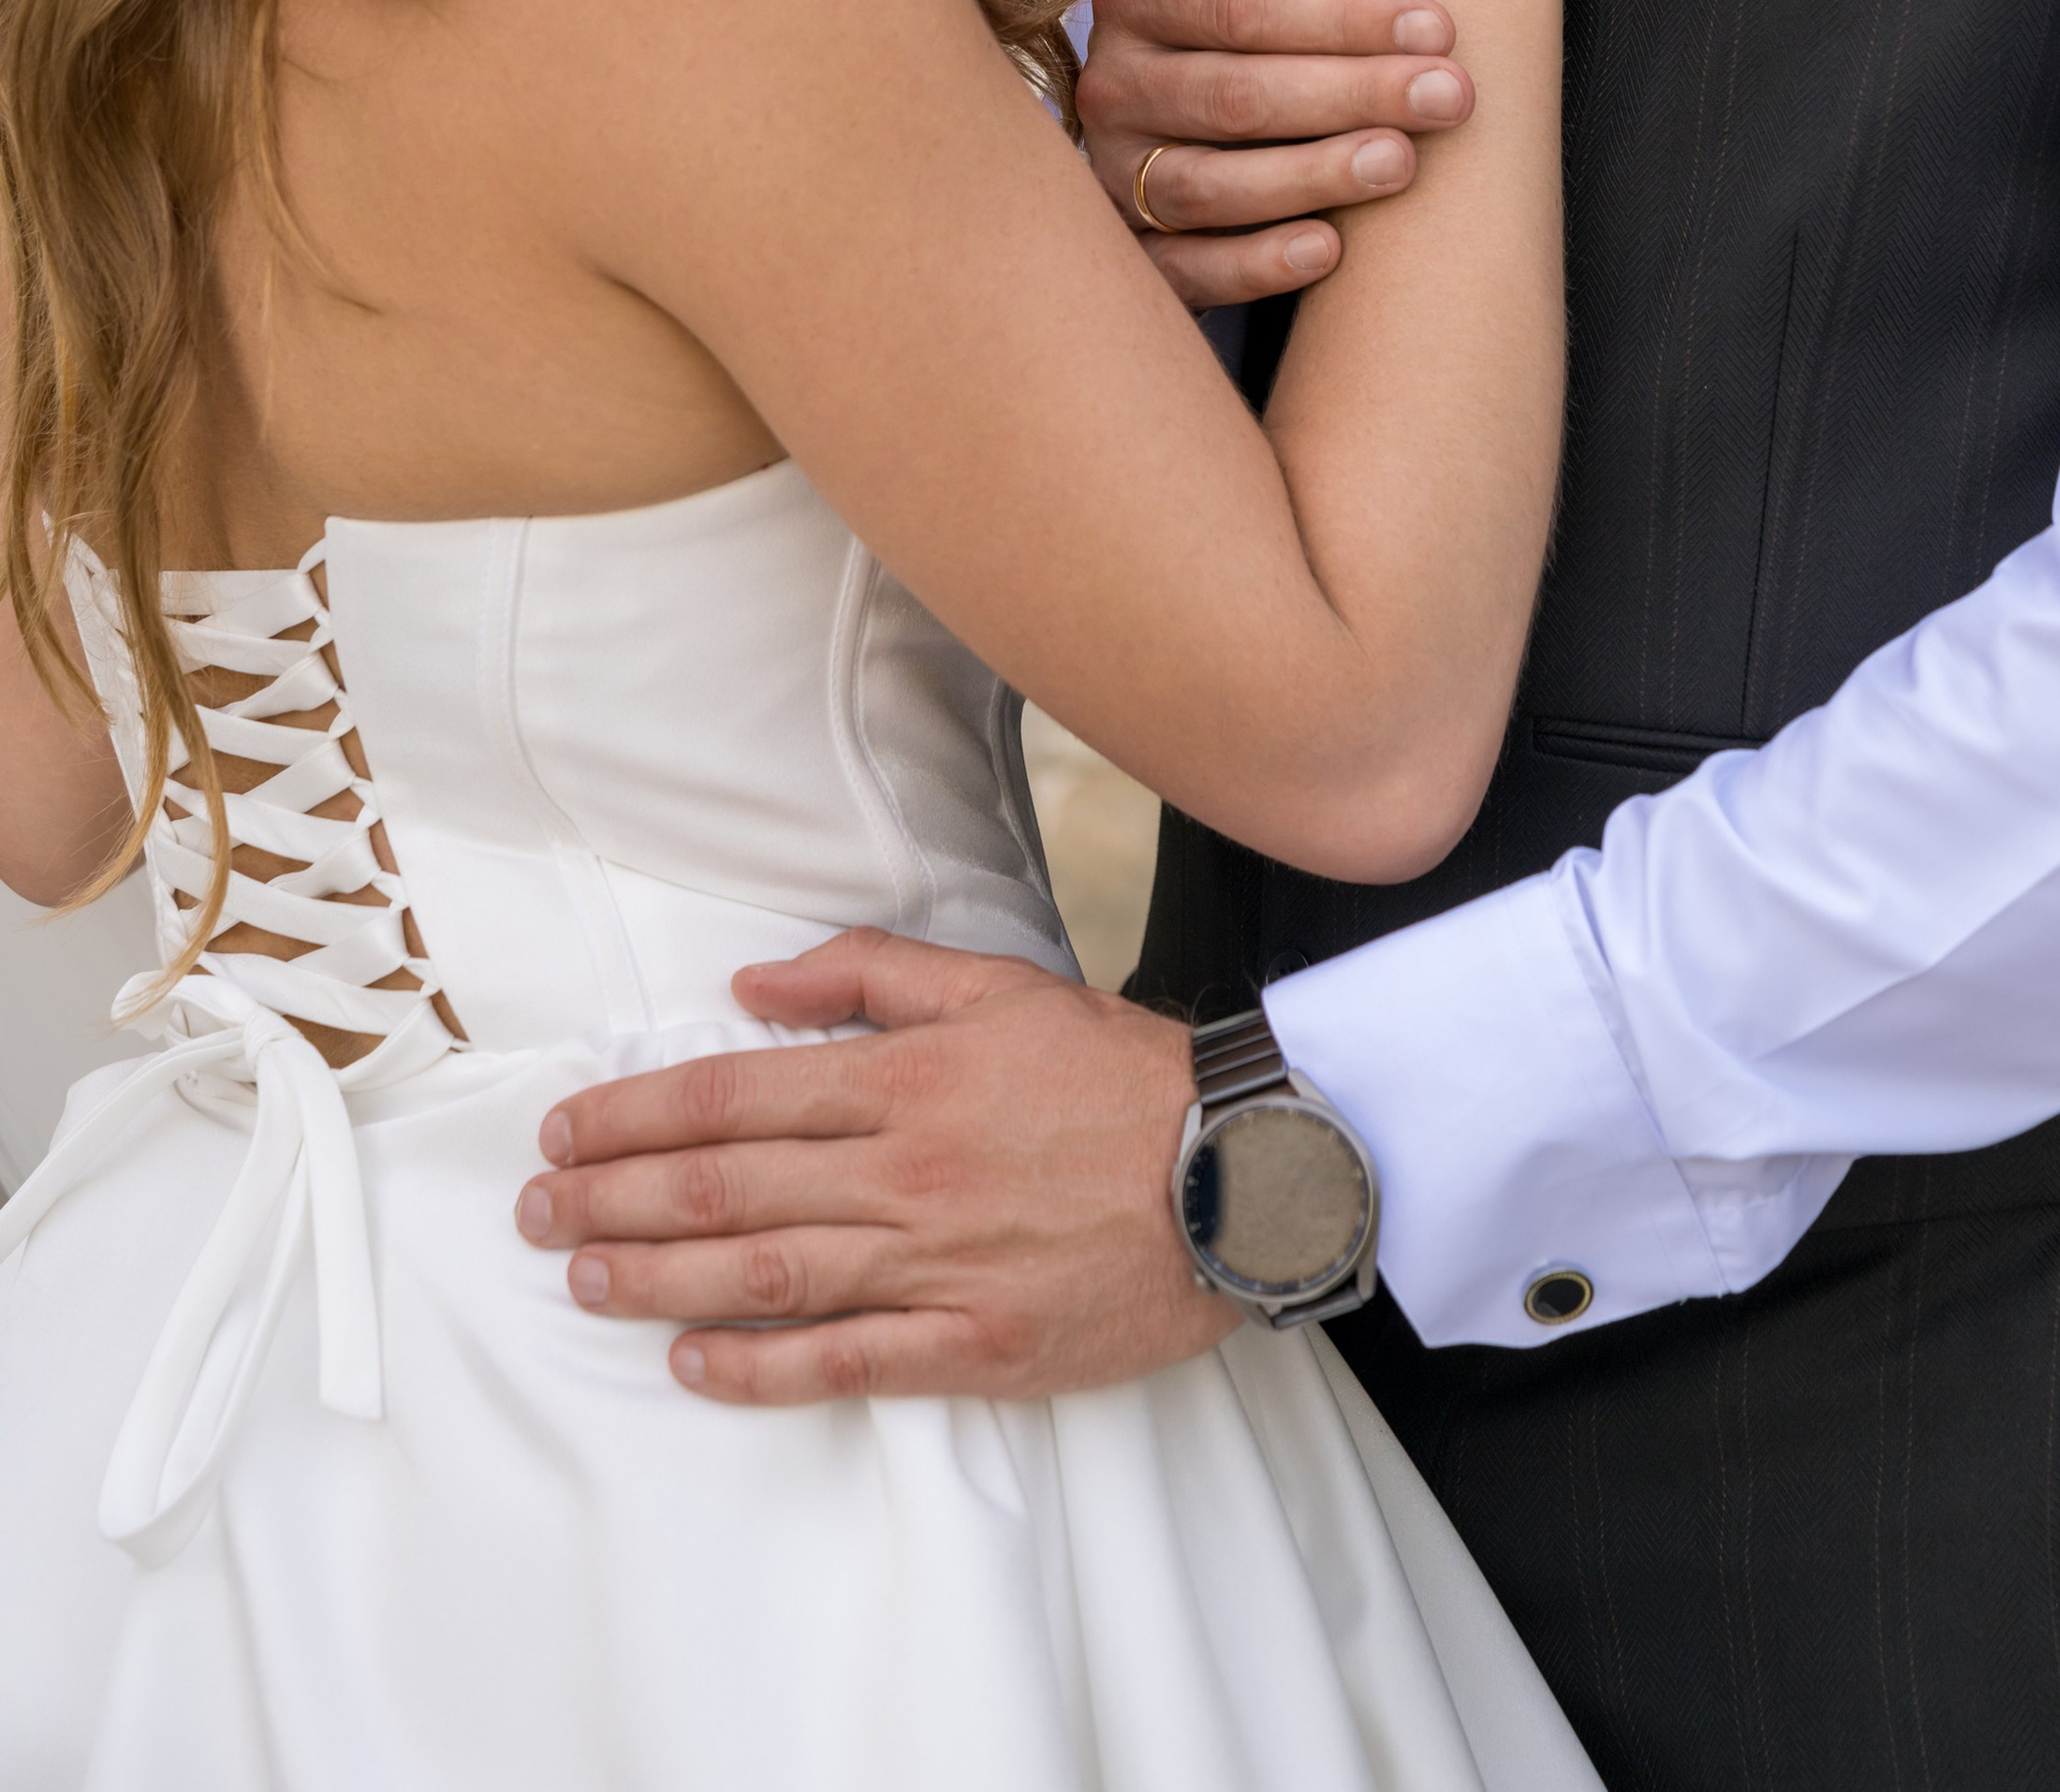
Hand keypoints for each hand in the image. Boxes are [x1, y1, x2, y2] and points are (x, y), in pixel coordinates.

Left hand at [515, 931, 1232, 1404]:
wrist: (1240, 1170)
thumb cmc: (1117, 1073)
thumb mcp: (995, 986)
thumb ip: (868, 974)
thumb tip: (751, 987)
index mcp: (906, 1078)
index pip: (734, 1096)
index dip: (636, 1116)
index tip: (567, 1130)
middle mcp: (905, 1171)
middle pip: (727, 1188)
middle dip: (615, 1198)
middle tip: (537, 1209)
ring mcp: (937, 1266)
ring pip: (766, 1276)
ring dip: (658, 1280)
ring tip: (583, 1276)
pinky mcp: (975, 1347)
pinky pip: (846, 1363)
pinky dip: (761, 1367)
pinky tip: (693, 1363)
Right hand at [1080, 0, 1475, 311]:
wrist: (1175, 90)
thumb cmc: (1239, 14)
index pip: (1241, 7)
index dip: (1343, 19)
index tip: (1438, 26)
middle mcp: (1111, 83)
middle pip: (1233, 97)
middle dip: (1351, 95)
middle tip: (1451, 97)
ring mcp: (1113, 171)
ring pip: (1207, 186)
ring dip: (1311, 177)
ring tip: (1402, 164)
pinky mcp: (1132, 250)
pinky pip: (1185, 268)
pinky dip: (1254, 264)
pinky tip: (1329, 250)